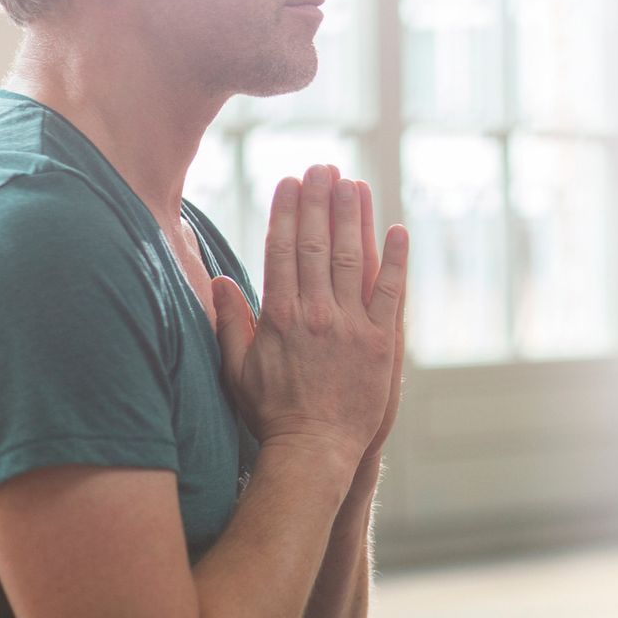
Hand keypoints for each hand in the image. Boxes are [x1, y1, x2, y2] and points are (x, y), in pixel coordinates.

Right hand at [210, 165, 408, 474]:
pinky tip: (398, 229)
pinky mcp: (382, 341)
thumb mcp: (237, 369)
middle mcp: (316, 313)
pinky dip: (397, 259)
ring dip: (354, 217)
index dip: (286, 211)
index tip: (289, 182)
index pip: (282, 250)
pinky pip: (391, 292)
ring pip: (355, 258)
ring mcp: (351, 325)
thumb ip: (230, 322)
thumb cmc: (271, 413)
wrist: (314, 450)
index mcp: (279, 316)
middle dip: (319, 201)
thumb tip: (219, 280)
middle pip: (318, 244)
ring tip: (354, 183)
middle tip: (323, 167)